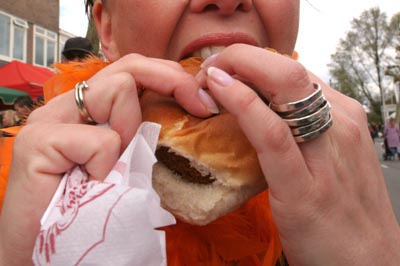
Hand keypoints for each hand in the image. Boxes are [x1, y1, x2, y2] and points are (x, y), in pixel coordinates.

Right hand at [0, 54, 215, 264]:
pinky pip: (101, 141)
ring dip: (131, 134)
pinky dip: (107, 168)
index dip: (171, 78)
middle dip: (172, 81)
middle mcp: (67, 106)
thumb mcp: (125, 166)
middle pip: (128, 65)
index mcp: (86, 109)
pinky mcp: (37, 142)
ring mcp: (49, 120)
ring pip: (117, 90)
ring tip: (112, 168)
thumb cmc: (89, 210)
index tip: (203, 104)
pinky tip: (91, 187)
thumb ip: (140, 137)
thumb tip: (187, 115)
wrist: (44, 251)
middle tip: (199, 106)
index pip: (132, 71)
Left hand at [198, 44, 399, 265]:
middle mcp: (341, 124)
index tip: (224, 73)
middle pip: (287, 67)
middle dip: (241, 57)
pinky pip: (272, 133)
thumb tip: (260, 108)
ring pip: (283, 87)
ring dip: (237, 72)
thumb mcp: (328, 155)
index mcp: (344, 114)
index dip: (252, 63)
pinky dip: (243, 104)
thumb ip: (301, 128)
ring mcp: (327, 154)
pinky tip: (219, 91)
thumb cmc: (342, 207)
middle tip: (210, 73)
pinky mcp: (305, 189)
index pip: (291, 69)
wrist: (370, 261)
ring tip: (208, 81)